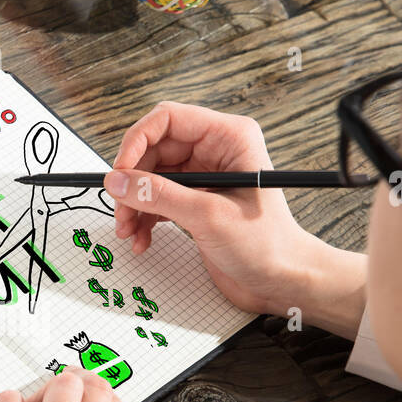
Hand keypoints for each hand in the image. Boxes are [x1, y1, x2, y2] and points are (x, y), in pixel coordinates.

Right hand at [106, 102, 366, 338]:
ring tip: (127, 229)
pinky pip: (157, 200)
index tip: (120, 171)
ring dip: (134, 203)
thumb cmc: (267, 245)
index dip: (138, 141)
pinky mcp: (196, 202)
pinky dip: (144, 218)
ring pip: (151, 178)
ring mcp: (204, 177)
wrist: (282, 282)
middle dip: (133, 180)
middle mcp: (215, 151)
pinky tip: (142, 239)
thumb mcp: (208, 216)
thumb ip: (159, 196)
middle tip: (120, 207)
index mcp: (229, 138)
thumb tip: (118, 181)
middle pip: (154, 150)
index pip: (169, 120)